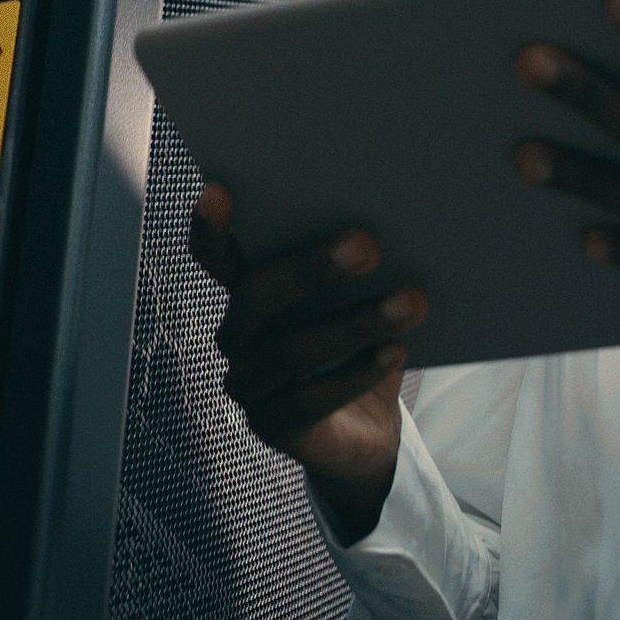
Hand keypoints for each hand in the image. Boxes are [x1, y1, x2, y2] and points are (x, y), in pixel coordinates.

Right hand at [187, 183, 426, 539]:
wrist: (368, 428)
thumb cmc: (358, 343)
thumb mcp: (355, 297)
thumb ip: (352, 263)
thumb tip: (390, 215)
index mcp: (248, 292)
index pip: (215, 256)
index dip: (211, 227)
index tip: (218, 190)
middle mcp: (238, 337)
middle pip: (255, 297)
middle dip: (310, 269)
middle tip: (367, 244)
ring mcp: (251, 386)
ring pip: (287, 352)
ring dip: (352, 324)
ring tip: (408, 302)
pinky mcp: (276, 429)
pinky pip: (310, 401)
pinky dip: (357, 373)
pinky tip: (395, 350)